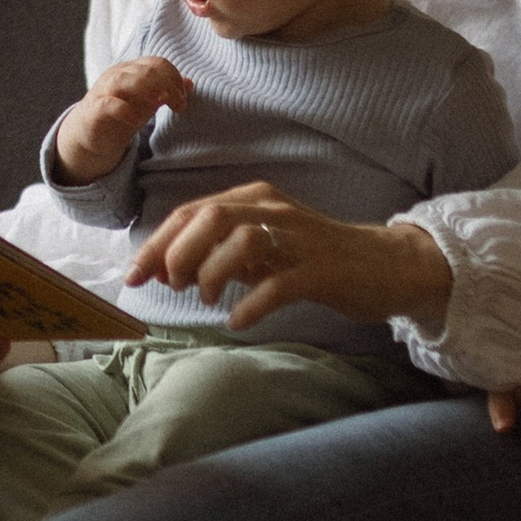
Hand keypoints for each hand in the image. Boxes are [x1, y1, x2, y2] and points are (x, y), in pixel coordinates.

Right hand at [52, 55, 192, 185]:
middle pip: (146, 70)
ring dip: (147, 90)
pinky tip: (137, 121)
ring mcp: (104, 90)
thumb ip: (167, 91)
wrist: (90, 133)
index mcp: (132, 70)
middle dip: (168, 86)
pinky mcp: (94, 110)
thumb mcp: (148, 102)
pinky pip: (108, 104)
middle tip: (179, 106)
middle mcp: (117, 75)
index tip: (183, 99)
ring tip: (160, 104)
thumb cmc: (122, 113)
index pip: (157, 63)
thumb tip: (190, 83)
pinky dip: (124, 110)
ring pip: (125, 80)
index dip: (175, 78)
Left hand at [125, 182, 456, 336]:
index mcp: (254, 200)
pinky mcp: (322, 270)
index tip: (134, 275)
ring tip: (204, 299)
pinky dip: (251, 303)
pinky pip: (280, 284)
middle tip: (171, 285)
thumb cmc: (315, 259)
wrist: (386, 265)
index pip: (192, 213)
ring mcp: (299, 239)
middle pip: (211, 218)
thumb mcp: (262, 249)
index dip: (158, 244)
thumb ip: (219, 253)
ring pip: (242, 240)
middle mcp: (273, 211)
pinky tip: (237, 320)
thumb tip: (164, 268)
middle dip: (178, 253)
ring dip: (211, 272)